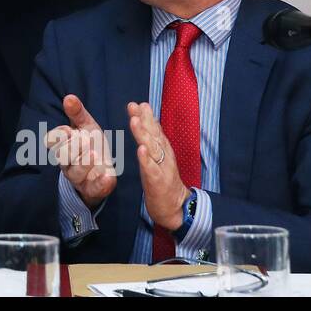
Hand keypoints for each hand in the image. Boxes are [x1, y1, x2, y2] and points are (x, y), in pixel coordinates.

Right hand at [45, 94, 116, 209]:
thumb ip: (77, 113)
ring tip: (94, 154)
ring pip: (75, 172)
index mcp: (62, 146)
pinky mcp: (94, 188)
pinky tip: (107, 176)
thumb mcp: (87, 126)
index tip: (69, 131)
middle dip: (72, 148)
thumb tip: (69, 97)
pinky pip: (93, 188)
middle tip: (84, 140)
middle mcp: (67, 163)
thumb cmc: (92, 144)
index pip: (52, 141)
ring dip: (84, 163)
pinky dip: (100, 183)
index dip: (59, 137)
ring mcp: (79, 178)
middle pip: (62, 156)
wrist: (103, 170)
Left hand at [128, 101, 189, 229]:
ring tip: (134, 121)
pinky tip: (140, 150)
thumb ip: (153, 141)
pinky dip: (146, 159)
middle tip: (134, 106)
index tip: (138, 103)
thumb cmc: (163, 182)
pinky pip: (151, 169)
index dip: (147, 117)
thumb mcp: (158, 159)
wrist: (176, 208)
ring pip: (152, 149)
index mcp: (163, 151)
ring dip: (143, 134)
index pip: (155, 130)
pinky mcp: (158, 182)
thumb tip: (144, 120)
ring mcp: (162, 169)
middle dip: (144, 120)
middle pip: (154, 136)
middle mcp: (164, 157)